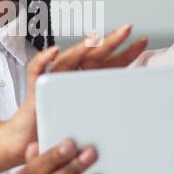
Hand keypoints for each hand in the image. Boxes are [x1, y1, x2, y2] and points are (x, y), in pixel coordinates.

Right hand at [0, 24, 147, 163]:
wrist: (31, 143)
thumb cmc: (61, 131)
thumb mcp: (92, 120)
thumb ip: (108, 109)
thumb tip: (137, 104)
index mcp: (86, 81)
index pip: (108, 63)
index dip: (125, 52)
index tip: (142, 41)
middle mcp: (70, 76)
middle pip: (92, 55)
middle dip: (109, 41)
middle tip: (126, 29)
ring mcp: (53, 80)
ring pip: (68, 58)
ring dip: (81, 48)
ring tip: (95, 39)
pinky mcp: (36, 89)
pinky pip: (37, 70)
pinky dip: (43, 60)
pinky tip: (53, 52)